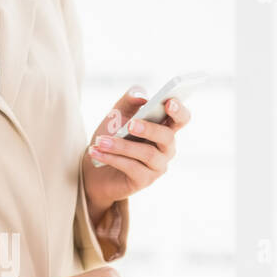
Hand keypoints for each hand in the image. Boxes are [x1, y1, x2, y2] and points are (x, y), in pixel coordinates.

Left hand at [84, 87, 191, 207]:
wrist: (95, 167)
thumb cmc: (113, 135)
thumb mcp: (118, 113)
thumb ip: (129, 100)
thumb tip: (141, 96)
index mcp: (165, 127)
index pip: (181, 118)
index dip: (178, 111)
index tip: (169, 102)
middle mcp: (166, 147)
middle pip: (167, 137)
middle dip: (149, 129)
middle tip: (130, 124)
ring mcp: (158, 166)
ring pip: (147, 154)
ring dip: (122, 146)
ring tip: (101, 141)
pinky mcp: (145, 180)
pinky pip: (132, 167)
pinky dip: (112, 158)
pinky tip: (96, 152)